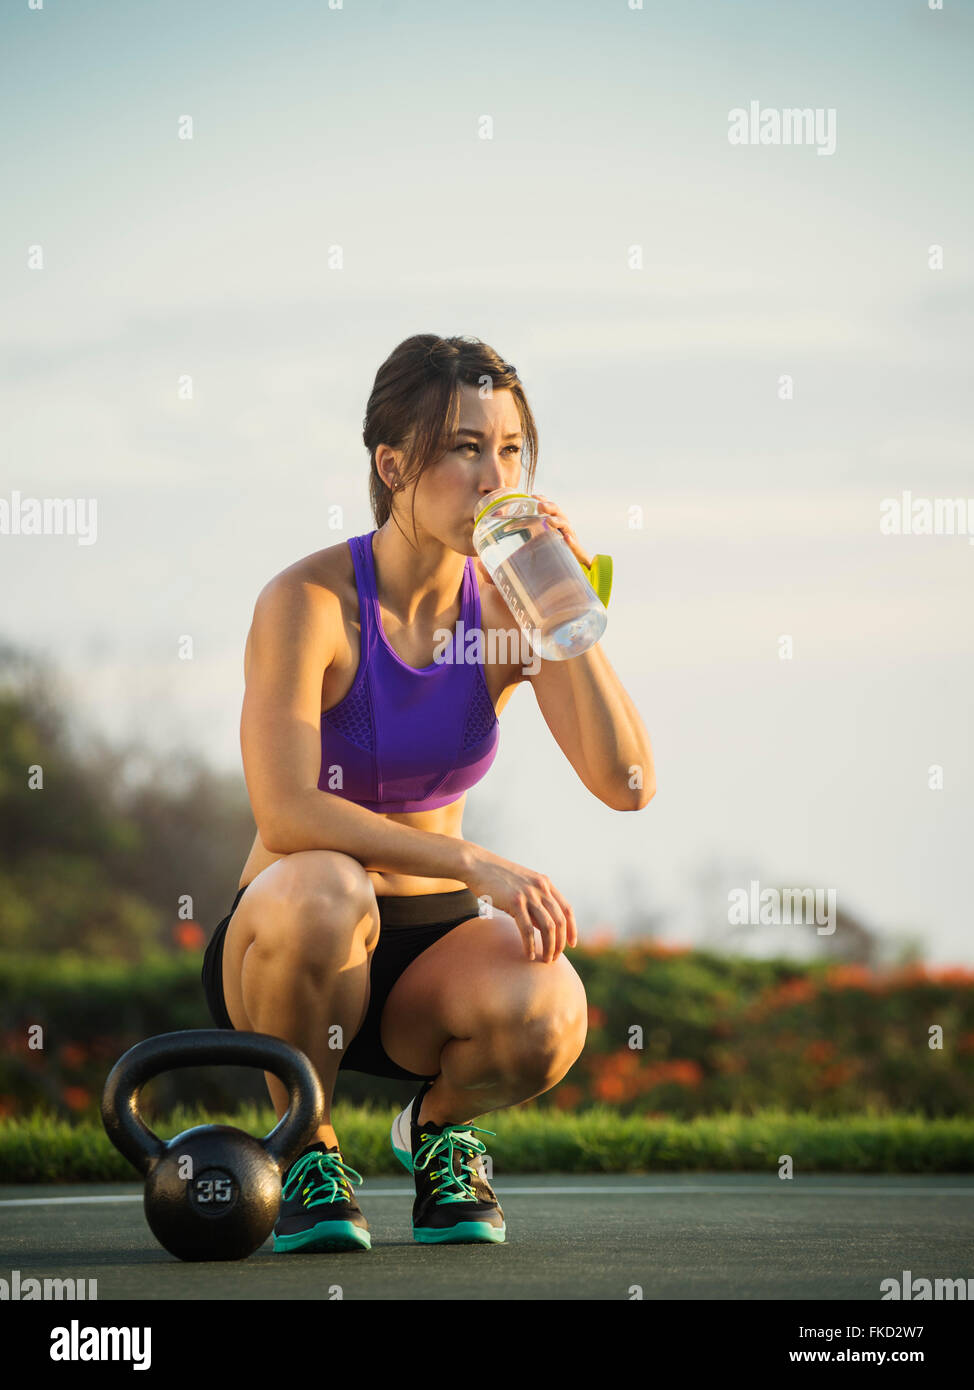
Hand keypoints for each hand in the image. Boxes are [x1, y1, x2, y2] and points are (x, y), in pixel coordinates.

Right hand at [460, 845, 577, 962]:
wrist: (477, 864)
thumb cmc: (497, 877)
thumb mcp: (523, 885)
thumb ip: (536, 902)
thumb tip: (543, 927)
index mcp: (545, 883)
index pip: (567, 909)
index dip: (572, 929)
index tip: (572, 945)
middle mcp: (541, 888)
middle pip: (560, 921)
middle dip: (560, 943)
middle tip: (554, 958)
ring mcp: (528, 894)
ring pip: (548, 927)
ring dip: (549, 947)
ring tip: (545, 959)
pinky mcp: (514, 901)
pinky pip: (528, 929)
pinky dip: (530, 945)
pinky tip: (529, 954)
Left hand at [532, 493, 591, 570]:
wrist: (574, 562)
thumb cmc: (555, 546)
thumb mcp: (541, 537)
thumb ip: (529, 532)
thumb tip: (511, 528)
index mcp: (555, 520)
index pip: (549, 506)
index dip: (542, 500)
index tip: (532, 496)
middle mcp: (563, 525)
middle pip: (557, 512)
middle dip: (549, 507)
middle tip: (540, 505)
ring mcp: (570, 535)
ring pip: (565, 525)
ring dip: (558, 521)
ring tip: (549, 520)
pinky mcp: (575, 549)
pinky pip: (574, 544)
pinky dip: (571, 541)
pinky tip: (566, 538)